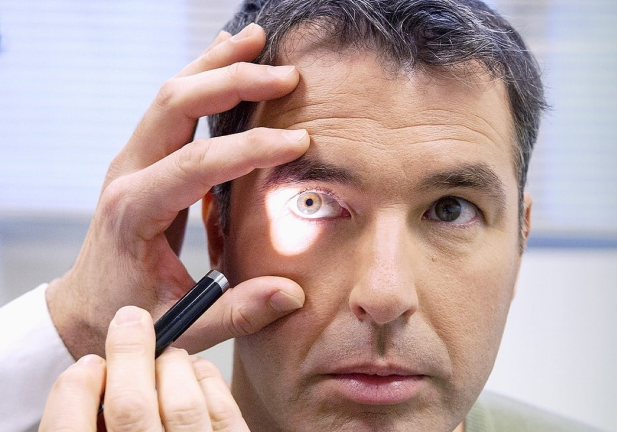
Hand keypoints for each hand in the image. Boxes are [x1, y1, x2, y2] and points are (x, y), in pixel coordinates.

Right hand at [39, 306, 248, 431]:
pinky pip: (221, 409)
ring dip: (171, 364)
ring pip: (182, 403)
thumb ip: (97, 419)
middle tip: (131, 319)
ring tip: (165, 356)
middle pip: (131, 405)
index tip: (89, 363)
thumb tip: (93, 374)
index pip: (69, 427)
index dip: (75, 389)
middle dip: (129, 351)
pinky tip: (193, 372)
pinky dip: (204, 378)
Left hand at [45, 23, 308, 358]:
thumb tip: (292, 294)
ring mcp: (132, 160)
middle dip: (233, 83)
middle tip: (287, 77)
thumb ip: (235, 311)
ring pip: (171, 93)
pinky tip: (228, 56)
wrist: (84, 306)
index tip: (297, 142)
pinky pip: (171, 105)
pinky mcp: (143, 157)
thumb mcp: (180, 325)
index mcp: (135, 211)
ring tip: (259, 41)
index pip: (197, 164)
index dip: (250, 148)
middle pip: (176, 105)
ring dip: (216, 65)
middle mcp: (128, 173)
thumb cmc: (130, 314)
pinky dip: (202, 76)